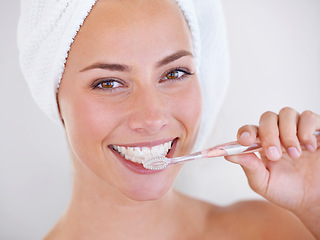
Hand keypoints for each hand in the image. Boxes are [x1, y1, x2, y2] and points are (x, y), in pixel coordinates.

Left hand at [225, 108, 319, 235]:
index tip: (246, 141)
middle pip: (267, 117)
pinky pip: (309, 117)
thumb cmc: (288, 192)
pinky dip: (306, 130)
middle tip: (275, 155)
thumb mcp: (263, 183)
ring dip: (288, 134)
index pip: (250, 130)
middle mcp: (278, 134)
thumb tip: (229, 155)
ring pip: (286, 113)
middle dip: (269, 134)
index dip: (246, 131)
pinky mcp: (316, 131)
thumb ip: (249, 167)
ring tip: (295, 154)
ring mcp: (297, 130)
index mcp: (262, 145)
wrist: (314, 201)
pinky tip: (309, 147)